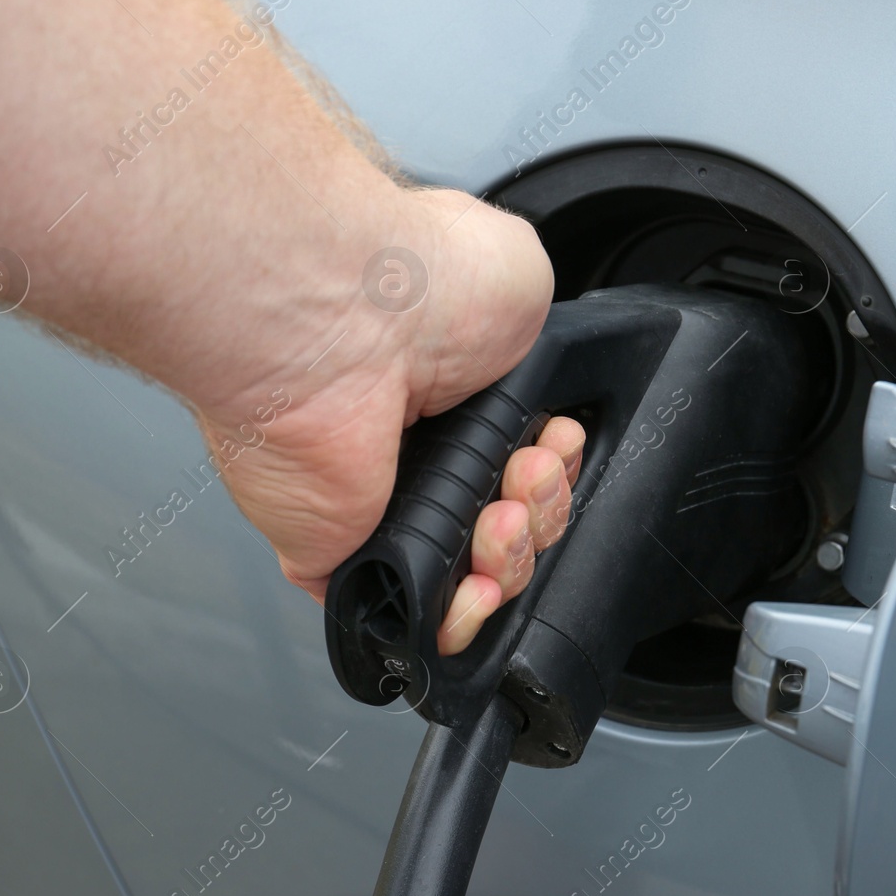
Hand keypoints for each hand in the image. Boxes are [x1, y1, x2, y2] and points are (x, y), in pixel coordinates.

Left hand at [188, 187, 583, 653]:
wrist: (338, 316)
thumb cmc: (413, 277)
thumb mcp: (522, 279)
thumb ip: (538, 343)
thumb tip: (537, 377)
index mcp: (457, 388)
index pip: (525, 458)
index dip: (557, 466)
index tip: (557, 442)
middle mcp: (416, 447)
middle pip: (513, 522)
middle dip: (544, 509)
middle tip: (526, 471)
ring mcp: (378, 505)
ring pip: (476, 573)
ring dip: (513, 555)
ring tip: (498, 512)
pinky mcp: (342, 555)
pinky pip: (415, 617)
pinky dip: (460, 617)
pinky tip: (475, 577)